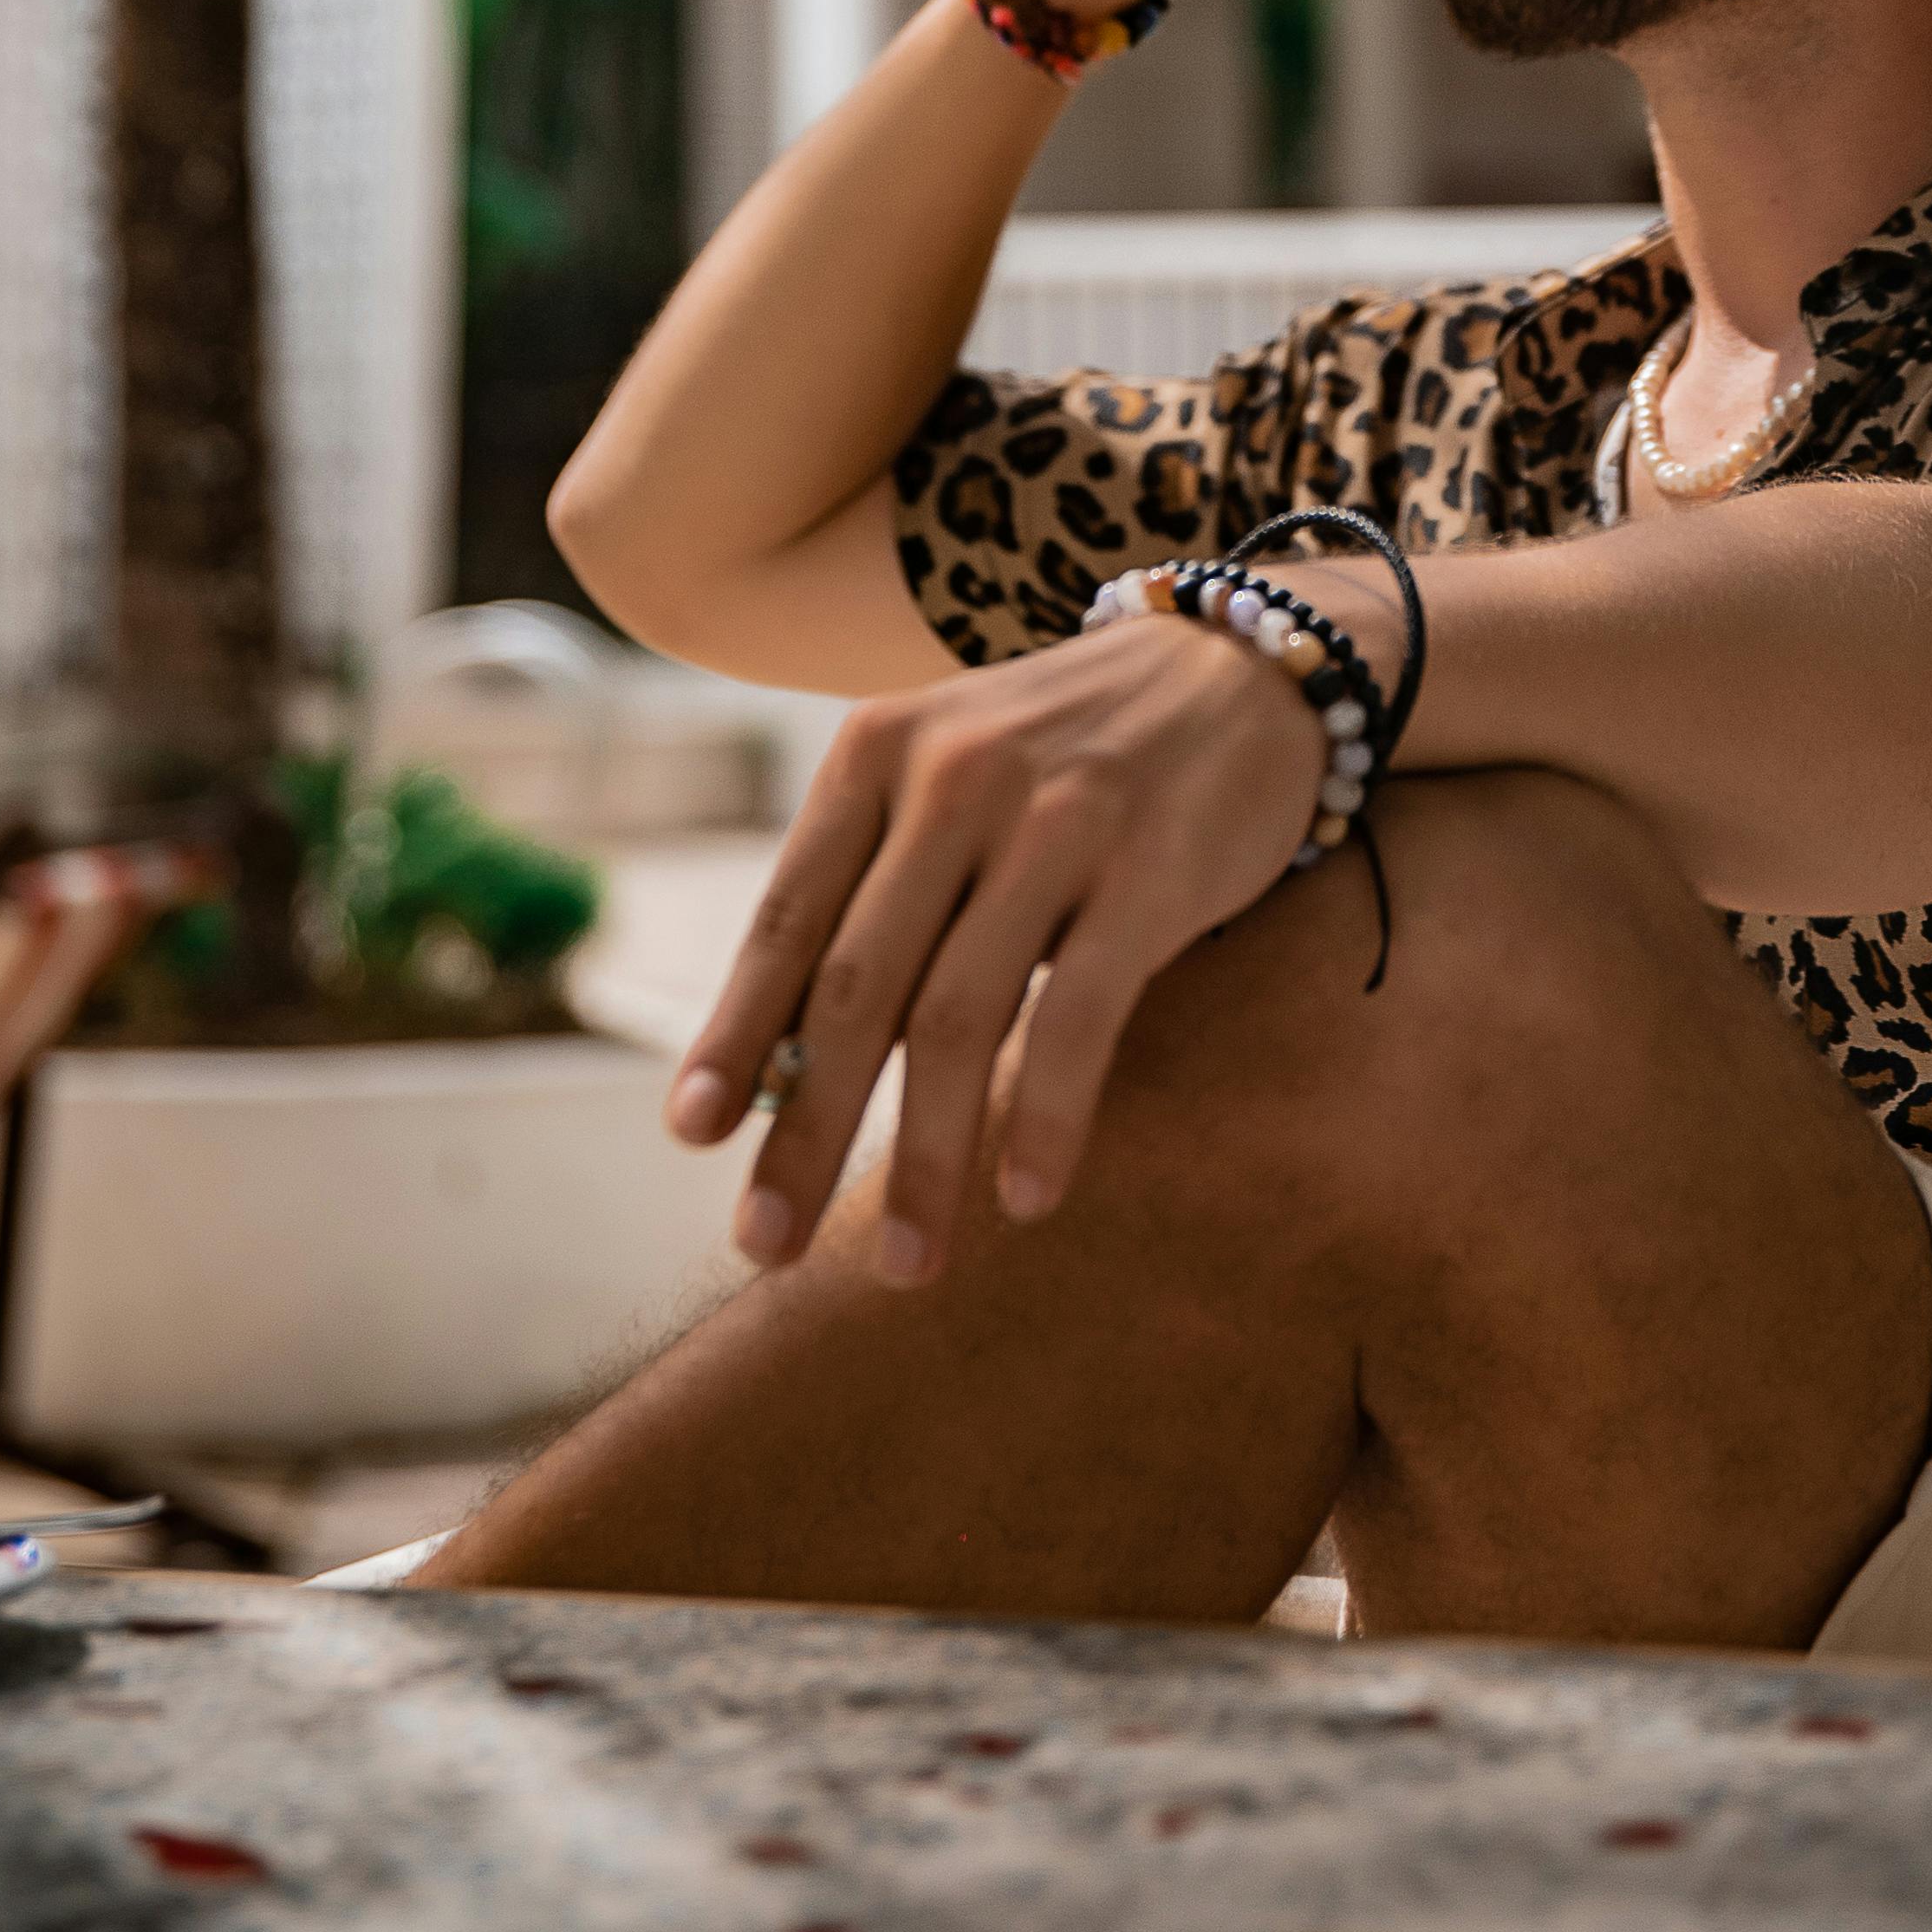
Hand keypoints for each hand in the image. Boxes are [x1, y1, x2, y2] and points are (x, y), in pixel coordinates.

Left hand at [662, 611, 1327, 1281]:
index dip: (733, 1034)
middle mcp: (953, 776)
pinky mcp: (1151, 866)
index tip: (693, 1137)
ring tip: (906, 1264)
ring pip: (956, 1018)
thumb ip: (875, 894)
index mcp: (878, 751)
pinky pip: (1079, 1016)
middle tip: (764, 1245)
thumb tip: (781, 1072)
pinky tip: (1027, 1199)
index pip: (787, 918)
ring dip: (923, 1159)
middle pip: (855, 988)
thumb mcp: (947, 779)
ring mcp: (1055, 820)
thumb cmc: (1066, 753)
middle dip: (805, 1130)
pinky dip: (1045, 1119)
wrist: (1238, 667)